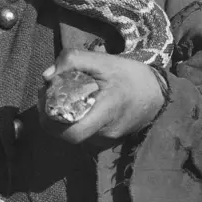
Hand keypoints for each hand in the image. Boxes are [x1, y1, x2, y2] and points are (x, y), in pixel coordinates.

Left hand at [39, 49, 165, 144]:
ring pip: (74, 134)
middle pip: (68, 134)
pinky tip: (76, 104)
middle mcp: (107, 132)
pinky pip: (83, 133)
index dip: (51, 122)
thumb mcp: (102, 60)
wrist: (157, 93)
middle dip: (51, 117)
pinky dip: (74, 120)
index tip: (45, 98)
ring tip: (61, 95)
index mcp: (108, 111)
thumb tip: (47, 77)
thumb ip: (73, 60)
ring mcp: (108, 140)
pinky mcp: (108, 141)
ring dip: (61, 118)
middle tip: (47, 94)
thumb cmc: (129, 74)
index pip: (73, 133)